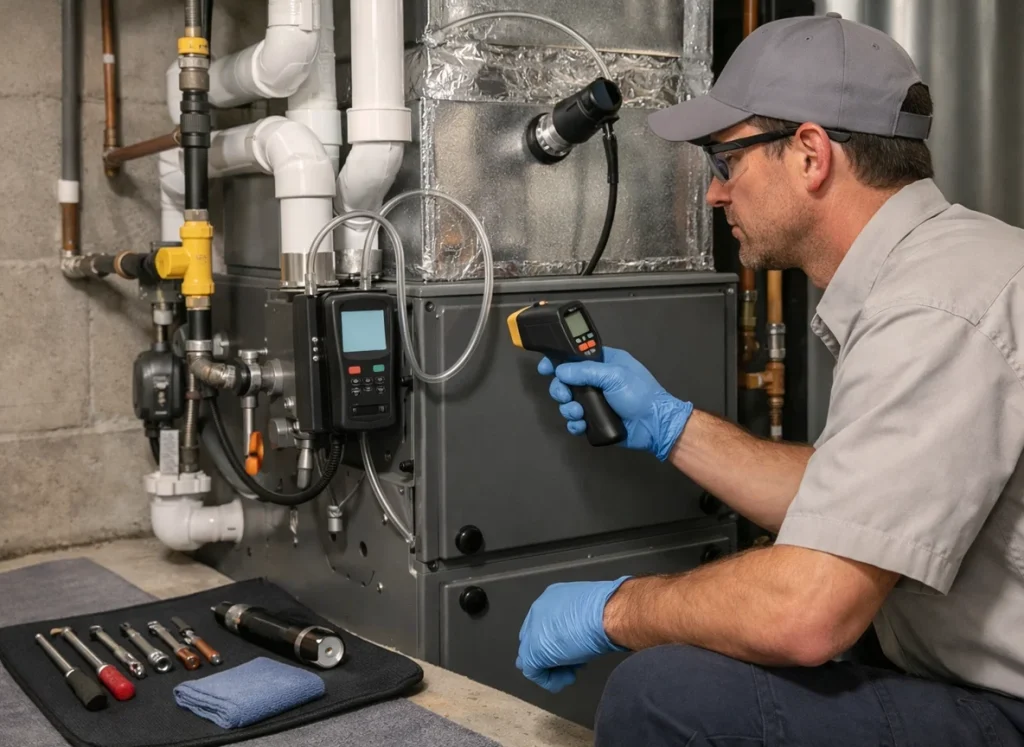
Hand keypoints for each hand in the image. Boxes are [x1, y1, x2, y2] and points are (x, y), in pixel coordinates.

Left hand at [516, 577, 630, 692]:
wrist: (608, 615)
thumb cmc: (608, 610)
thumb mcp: (594, 611)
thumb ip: (581, 621)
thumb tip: (584, 634)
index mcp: (552, 596)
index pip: (547, 623)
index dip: (562, 640)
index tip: (579, 649)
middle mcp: (538, 609)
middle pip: (538, 639)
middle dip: (555, 654)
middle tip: (576, 662)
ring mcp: (532, 630)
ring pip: (533, 655)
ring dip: (553, 668)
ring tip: (574, 671)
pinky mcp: (533, 651)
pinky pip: (533, 671)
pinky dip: (550, 680)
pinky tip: (567, 678)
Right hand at [538, 347, 693, 460]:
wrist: (654, 426)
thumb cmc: (642, 395)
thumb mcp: (615, 375)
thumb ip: (585, 371)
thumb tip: (561, 370)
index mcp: (604, 363)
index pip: (574, 357)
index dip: (558, 361)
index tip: (546, 367)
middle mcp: (597, 381)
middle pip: (566, 381)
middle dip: (561, 389)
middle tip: (565, 396)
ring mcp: (595, 401)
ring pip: (568, 402)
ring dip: (568, 408)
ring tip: (579, 413)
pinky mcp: (595, 419)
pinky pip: (575, 421)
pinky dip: (575, 424)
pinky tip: (582, 424)